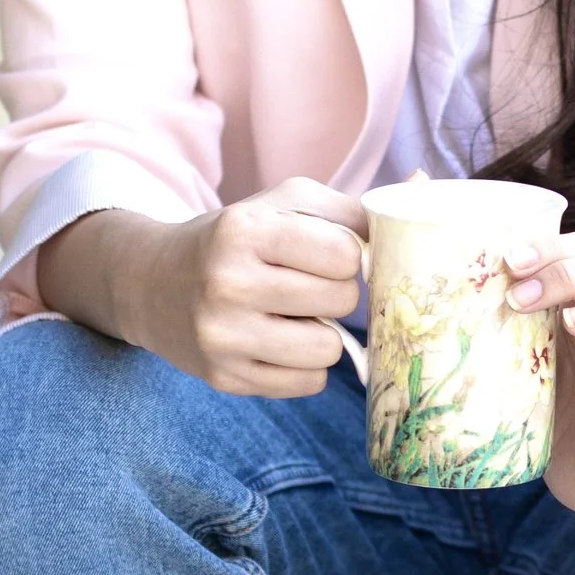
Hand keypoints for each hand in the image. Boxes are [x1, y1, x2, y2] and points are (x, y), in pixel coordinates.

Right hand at [40, 179, 363, 394]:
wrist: (152, 283)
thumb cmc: (236, 238)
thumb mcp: (283, 203)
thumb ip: (350, 207)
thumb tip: (423, 190)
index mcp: (244, 230)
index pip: (344, 255)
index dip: (348, 258)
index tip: (328, 257)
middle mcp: (227, 284)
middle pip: (341, 302)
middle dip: (338, 294)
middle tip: (310, 286)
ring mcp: (222, 337)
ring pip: (329, 351)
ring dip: (325, 335)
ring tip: (296, 317)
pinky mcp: (224, 378)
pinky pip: (307, 384)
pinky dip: (305, 366)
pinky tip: (279, 342)